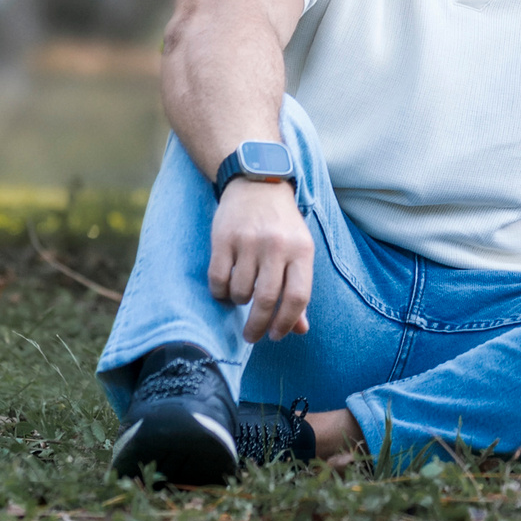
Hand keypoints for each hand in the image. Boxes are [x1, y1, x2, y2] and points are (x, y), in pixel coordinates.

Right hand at [208, 177, 312, 341]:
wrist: (258, 184)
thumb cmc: (282, 226)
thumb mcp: (299, 252)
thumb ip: (298, 289)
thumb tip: (299, 329)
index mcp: (301, 250)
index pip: (298, 296)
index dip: (286, 323)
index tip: (276, 336)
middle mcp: (277, 245)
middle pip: (267, 299)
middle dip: (257, 326)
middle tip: (251, 336)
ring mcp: (249, 241)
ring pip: (240, 292)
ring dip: (238, 304)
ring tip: (241, 298)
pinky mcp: (224, 238)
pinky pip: (218, 279)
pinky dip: (220, 293)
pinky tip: (225, 290)